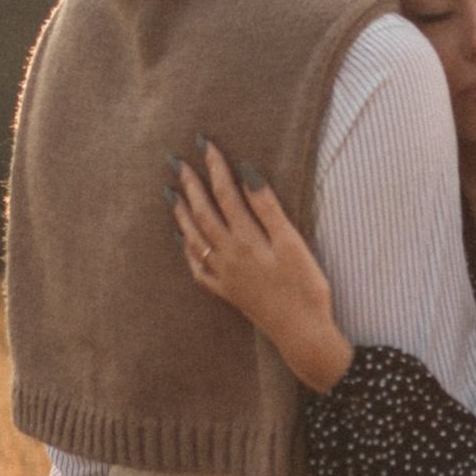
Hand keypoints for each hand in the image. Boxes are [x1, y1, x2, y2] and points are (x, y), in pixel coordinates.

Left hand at [167, 140, 354, 392]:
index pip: (225, 193)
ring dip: (182, 213)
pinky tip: (183, 241)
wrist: (300, 332)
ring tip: (171, 193)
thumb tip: (246, 174)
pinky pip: (197, 268)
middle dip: (190, 184)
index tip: (205, 144)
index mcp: (246, 238)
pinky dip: (187, 251)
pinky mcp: (226, 293)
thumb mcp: (292, 243)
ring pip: (194, 238)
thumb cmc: (305, 287)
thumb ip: (268, 208)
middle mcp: (228, 254)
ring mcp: (223, 275)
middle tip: (177, 162)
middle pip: (204, 212)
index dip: (215, 167)